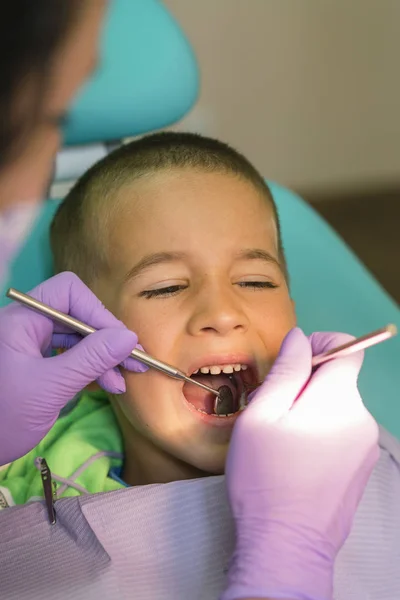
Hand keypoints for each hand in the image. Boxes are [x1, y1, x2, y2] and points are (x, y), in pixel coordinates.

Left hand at [0, 272, 145, 464]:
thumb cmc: (2, 418)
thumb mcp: (50, 388)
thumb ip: (91, 359)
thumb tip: (130, 338)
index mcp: (22, 318)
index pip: (68, 292)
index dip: (98, 312)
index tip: (122, 342)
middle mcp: (27, 324)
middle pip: (77, 314)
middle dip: (106, 339)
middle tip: (135, 363)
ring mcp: (30, 343)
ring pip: (77, 336)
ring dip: (102, 357)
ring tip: (122, 382)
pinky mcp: (34, 362)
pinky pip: (69, 354)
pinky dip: (90, 368)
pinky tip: (108, 384)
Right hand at [222, 328, 378, 599]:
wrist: (286, 545)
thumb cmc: (265, 477)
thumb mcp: (262, 415)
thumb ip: (285, 370)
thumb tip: (299, 337)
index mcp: (339, 399)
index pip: (347, 348)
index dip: (319, 345)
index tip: (291, 364)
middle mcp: (362, 418)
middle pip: (338, 380)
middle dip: (305, 384)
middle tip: (272, 411)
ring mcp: (365, 446)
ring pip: (336, 407)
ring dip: (311, 410)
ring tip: (281, 439)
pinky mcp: (361, 467)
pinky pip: (341, 432)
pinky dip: (321, 432)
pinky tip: (297, 459)